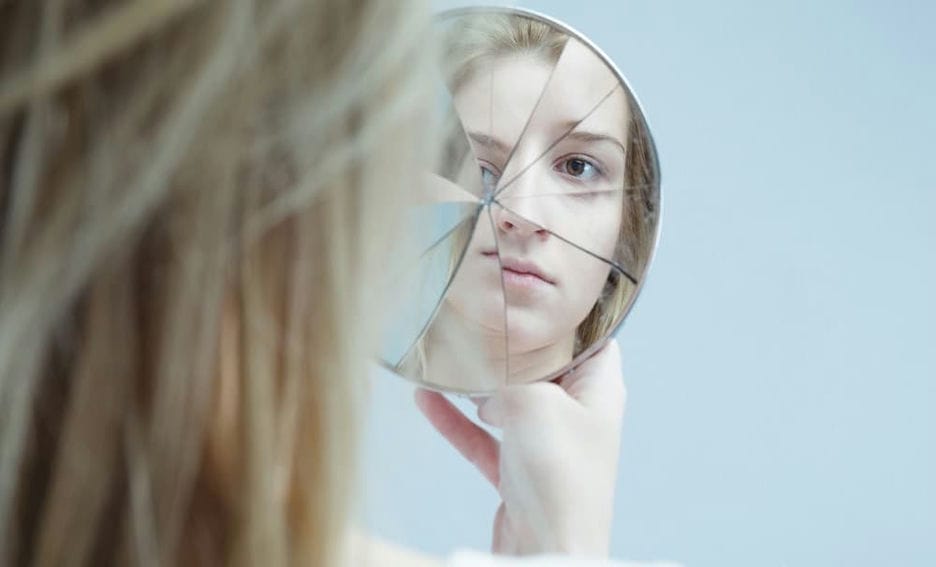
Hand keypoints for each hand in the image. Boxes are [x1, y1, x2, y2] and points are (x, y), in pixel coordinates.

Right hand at [414, 339, 625, 556]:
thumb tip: (486, 384)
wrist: (547, 549)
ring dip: (478, 386)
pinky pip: (484, 437)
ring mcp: (547, 444)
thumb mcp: (534, 402)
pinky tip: (426, 401)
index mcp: (599, 390)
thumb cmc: (559, 477)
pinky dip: (458, 421)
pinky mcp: (518, 471)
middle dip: (511, 350)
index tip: (531, 301)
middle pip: (544, 368)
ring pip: (509, 402)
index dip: (565, 320)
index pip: (592, 339)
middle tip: (482, 323)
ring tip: (446, 358)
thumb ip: (508, 378)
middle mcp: (577, 414)